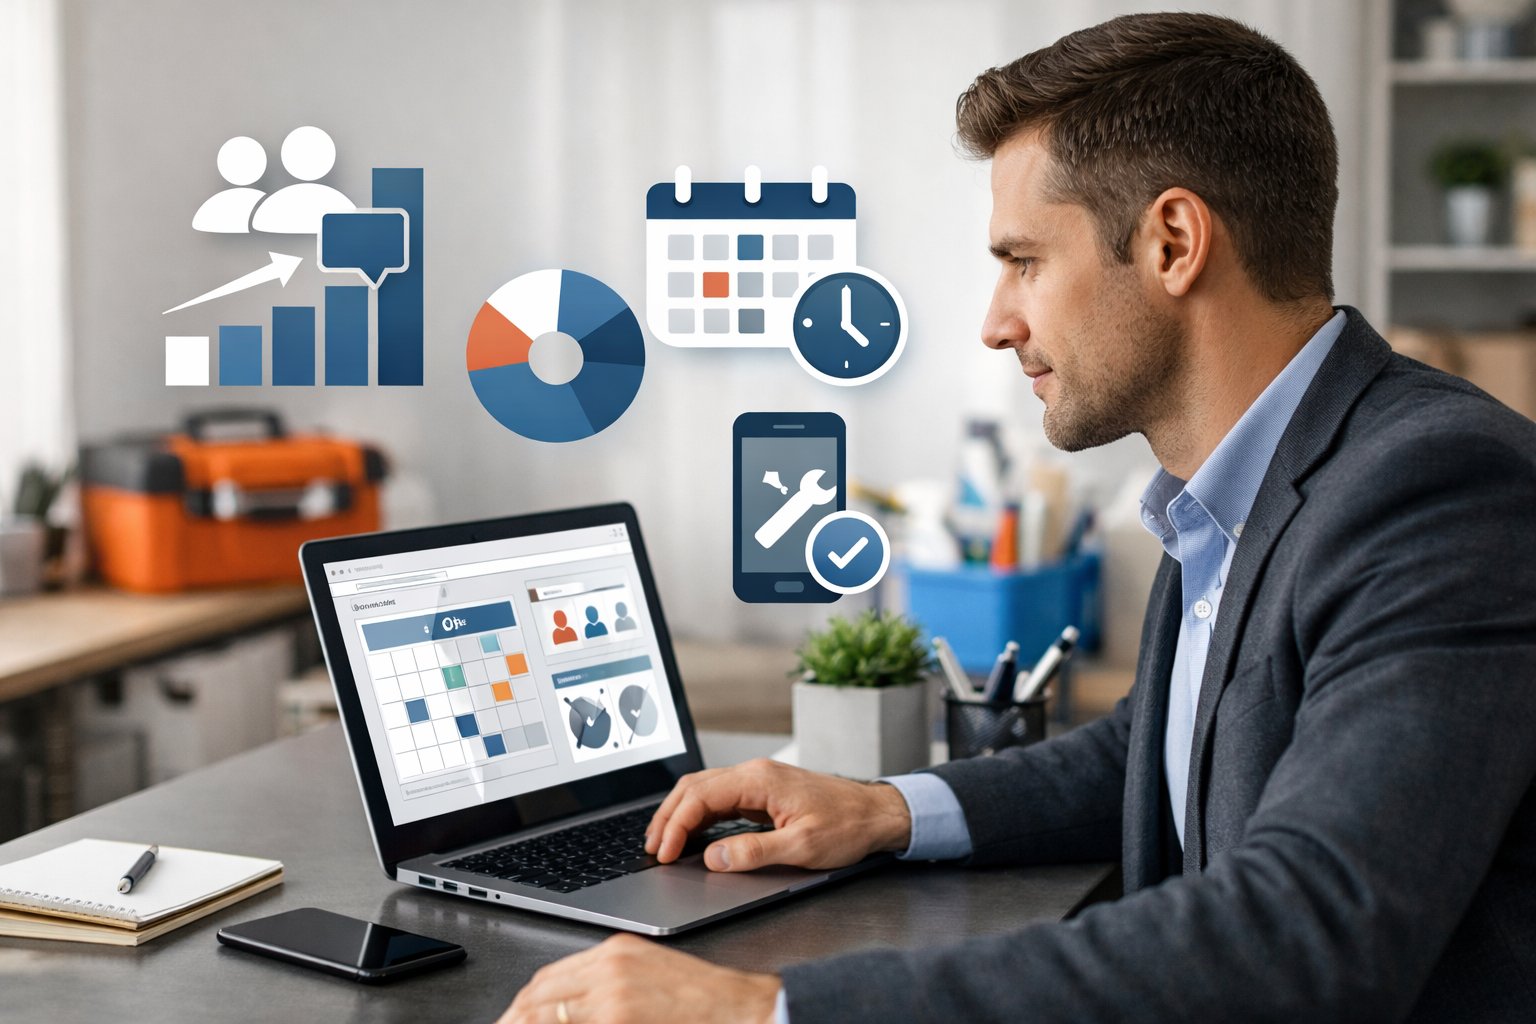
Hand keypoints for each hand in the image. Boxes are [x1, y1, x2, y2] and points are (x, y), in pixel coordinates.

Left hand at [498, 934, 779, 1023]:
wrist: (745, 1010)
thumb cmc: (705, 1004)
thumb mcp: (651, 980)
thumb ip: (608, 991)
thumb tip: (567, 1012)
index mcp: (615, 952)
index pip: (547, 981)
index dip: (521, 1010)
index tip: (511, 1023)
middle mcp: (608, 967)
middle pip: (537, 997)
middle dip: (514, 1020)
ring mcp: (612, 996)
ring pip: (544, 1013)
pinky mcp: (618, 1018)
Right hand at [644, 758, 912, 871]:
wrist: (878, 813)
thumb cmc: (848, 826)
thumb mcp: (803, 848)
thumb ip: (755, 852)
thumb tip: (714, 857)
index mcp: (760, 780)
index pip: (700, 796)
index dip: (675, 825)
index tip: (663, 853)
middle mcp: (755, 774)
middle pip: (694, 787)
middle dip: (667, 816)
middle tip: (653, 848)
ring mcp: (759, 780)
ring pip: (704, 788)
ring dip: (680, 813)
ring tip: (663, 841)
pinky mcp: (764, 791)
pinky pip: (720, 796)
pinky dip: (699, 813)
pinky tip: (692, 832)